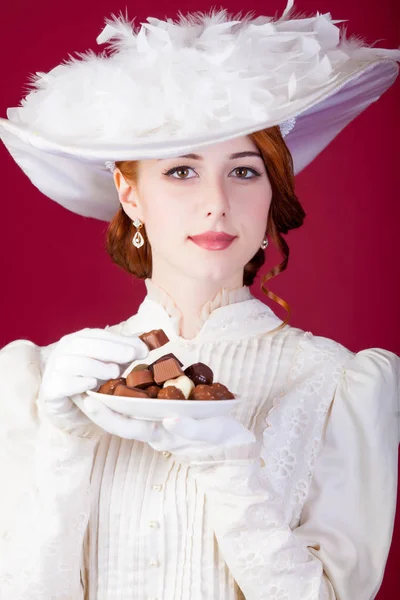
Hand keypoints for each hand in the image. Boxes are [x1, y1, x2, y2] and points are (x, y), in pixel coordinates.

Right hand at [37, 328, 148, 436]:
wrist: (66, 404)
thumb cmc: (90, 377)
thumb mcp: (109, 362)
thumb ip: (125, 352)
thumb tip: (147, 345)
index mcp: (78, 339)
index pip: (99, 335)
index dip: (121, 341)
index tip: (143, 349)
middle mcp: (64, 350)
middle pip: (86, 345)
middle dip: (112, 350)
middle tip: (132, 357)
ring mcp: (55, 368)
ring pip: (76, 362)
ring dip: (97, 366)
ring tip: (115, 372)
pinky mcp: (50, 387)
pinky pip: (64, 382)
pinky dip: (79, 382)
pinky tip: (92, 384)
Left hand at [81, 395, 256, 459]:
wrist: (231, 441)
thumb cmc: (220, 437)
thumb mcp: (209, 432)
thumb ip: (190, 427)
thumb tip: (169, 419)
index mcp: (160, 435)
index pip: (127, 427)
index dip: (107, 416)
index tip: (90, 401)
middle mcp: (154, 429)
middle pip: (121, 419)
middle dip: (100, 405)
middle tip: (82, 385)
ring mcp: (158, 420)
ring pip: (129, 410)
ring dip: (111, 397)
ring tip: (95, 378)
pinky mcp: (165, 410)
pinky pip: (141, 401)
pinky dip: (129, 391)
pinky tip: (120, 377)